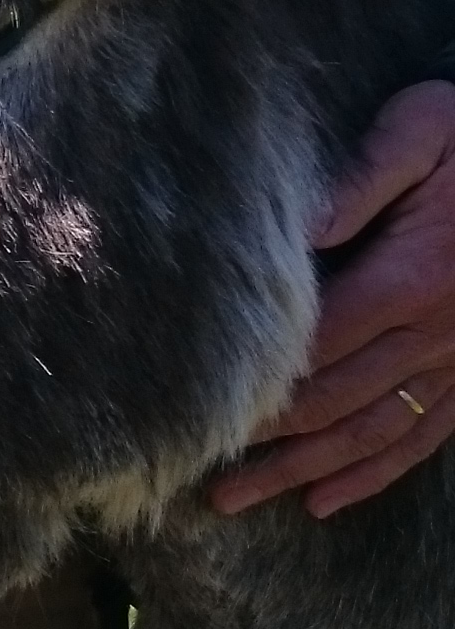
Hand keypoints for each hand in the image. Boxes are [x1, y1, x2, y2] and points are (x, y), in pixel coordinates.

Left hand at [210, 79, 454, 517]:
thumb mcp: (425, 127)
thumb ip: (363, 175)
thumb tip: (297, 228)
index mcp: (410, 277)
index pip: (316, 346)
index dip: (258, 385)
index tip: (198, 410)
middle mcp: (433, 333)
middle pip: (332, 403)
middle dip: (263, 444)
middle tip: (198, 475)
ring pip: (369, 433)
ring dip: (302, 472)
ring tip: (238, 500)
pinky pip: (422, 437)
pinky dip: (371, 475)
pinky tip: (324, 500)